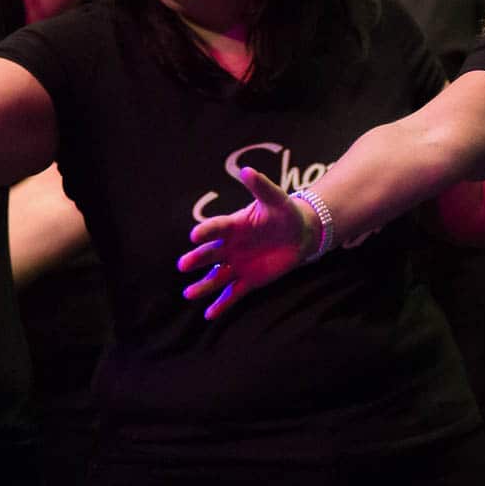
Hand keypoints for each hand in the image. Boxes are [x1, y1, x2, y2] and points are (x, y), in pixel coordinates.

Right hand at [178, 166, 316, 319]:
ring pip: (217, 277)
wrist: (300, 233)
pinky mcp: (249, 280)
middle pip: (210, 254)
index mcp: (234, 225)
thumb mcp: (275, 198)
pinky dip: (222, 304)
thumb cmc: (284, 212)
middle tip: (183, 265)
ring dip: (203, 286)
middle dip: (197, 259)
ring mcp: (237, 264)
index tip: (194, 236)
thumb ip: (261, 186)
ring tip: (189, 294)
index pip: (216, 228)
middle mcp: (230, 246)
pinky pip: (233, 294)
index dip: (206, 231)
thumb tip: (246, 170)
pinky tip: (209, 314)